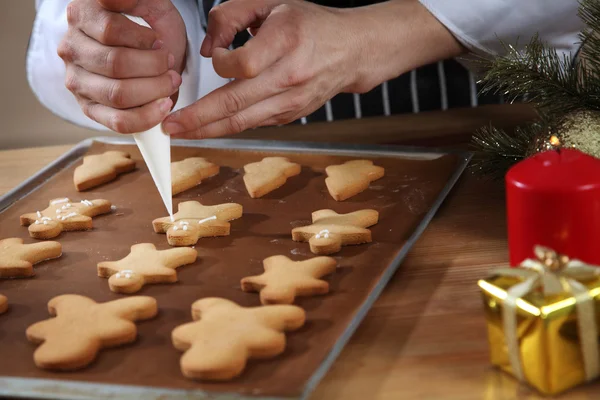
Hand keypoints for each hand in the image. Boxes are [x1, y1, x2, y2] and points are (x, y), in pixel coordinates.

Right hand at [58, 0, 186, 132]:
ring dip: (154, 90)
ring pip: (117, 94)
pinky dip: (146, 117)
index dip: (143, 39)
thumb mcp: (149, 5)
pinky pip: (118, 121)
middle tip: (171, 65)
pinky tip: (163, 106)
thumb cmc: (150, 27)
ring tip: (171, 82)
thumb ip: (134, 0)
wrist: (151, 52)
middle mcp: (71, 49)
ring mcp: (77, 81)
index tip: (159, 42)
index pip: (110, 31)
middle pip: (115, 64)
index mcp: (81, 17)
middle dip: (154, 67)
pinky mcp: (90, 108)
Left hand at [161, 0, 463, 138]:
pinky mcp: (290, 115)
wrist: (353, 52)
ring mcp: (292, 101)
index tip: (214, 55)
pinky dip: (228, 126)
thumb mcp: (272, 3)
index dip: (219, 63)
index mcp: (286, 41)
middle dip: (199, 118)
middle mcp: (290, 76)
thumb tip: (207, 48)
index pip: (242, 65)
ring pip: (243, 122)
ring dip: (209, 129)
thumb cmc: (311, 25)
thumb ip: (230, 15)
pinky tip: (209, 126)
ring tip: (181, 132)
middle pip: (237, 104)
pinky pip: (253, 123)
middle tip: (171, 125)